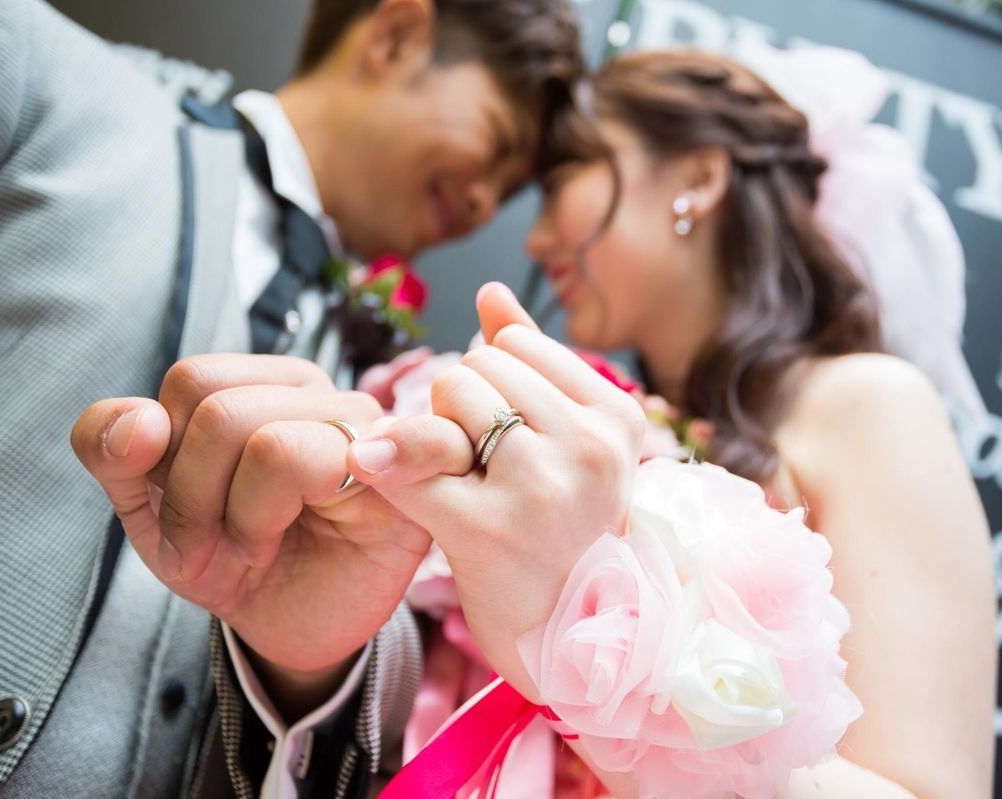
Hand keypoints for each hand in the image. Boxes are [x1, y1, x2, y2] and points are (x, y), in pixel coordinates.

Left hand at [71, 354, 438, 712]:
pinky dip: (274, 518)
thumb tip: (138, 420)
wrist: (293, 630)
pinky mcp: (404, 478)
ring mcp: (369, 429)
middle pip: (221, 411)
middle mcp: (321, 393)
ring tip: (258, 547)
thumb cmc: (234, 560)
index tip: (183, 516)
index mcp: (264, 384)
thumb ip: (115, 452)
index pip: (193, 379)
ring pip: (268, 442)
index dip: (166, 458)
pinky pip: (327, 462)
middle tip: (217, 548)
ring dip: (242, 521)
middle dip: (194, 500)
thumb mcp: (151, 512)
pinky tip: (295, 537)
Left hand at [343, 284, 644, 697]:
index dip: (494, 382)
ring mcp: (542, 487)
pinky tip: (385, 480)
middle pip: (478, 364)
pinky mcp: (488, 530)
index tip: (506, 431)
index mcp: (616, 417)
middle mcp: (589, 446)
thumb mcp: (571, 442)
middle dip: (462, 404)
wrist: (571, 639)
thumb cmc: (565, 530)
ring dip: (435, 433)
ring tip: (462, 482)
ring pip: (448, 396)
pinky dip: (389, 466)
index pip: (515, 344)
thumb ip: (533, 362)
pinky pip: (413, 461)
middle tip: (481, 463)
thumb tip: (491, 290)